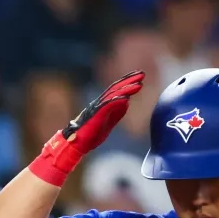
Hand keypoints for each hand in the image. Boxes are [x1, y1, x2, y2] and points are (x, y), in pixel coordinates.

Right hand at [30, 71, 144, 186]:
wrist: (77, 143)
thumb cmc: (91, 135)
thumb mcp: (109, 122)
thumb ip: (117, 112)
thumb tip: (127, 101)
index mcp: (103, 104)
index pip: (116, 90)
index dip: (127, 82)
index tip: (139, 77)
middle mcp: (100, 103)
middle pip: (116, 88)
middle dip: (129, 80)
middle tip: (142, 73)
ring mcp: (97, 108)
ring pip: (113, 94)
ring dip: (126, 88)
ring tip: (139, 84)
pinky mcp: (96, 115)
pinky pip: (108, 105)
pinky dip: (117, 100)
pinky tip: (126, 97)